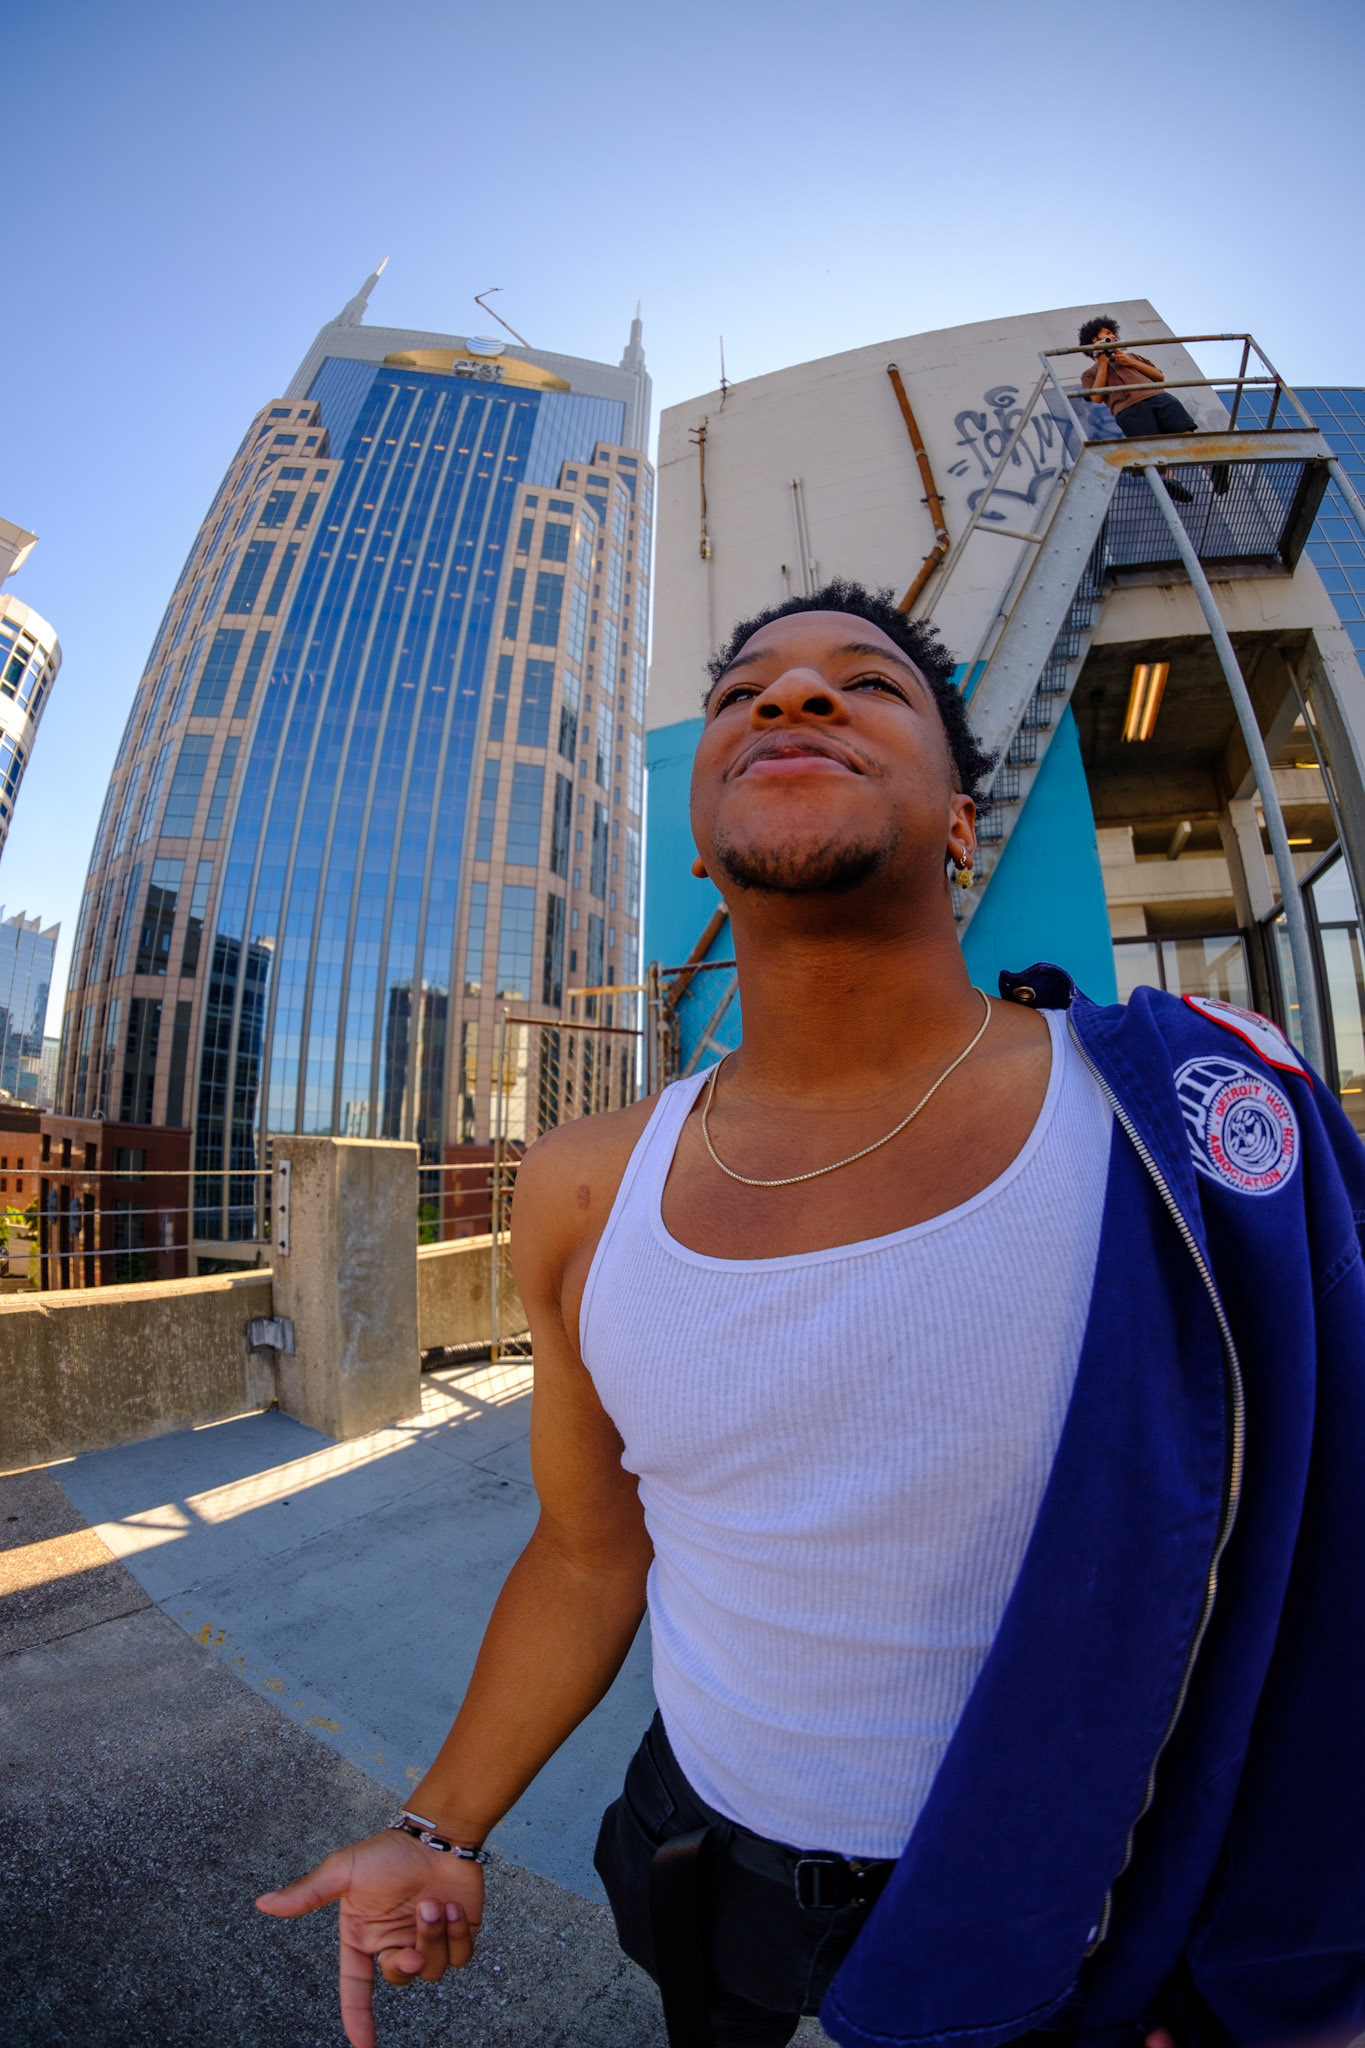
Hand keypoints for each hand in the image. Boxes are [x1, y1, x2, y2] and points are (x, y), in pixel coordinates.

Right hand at [257, 1829, 485, 2047]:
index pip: (355, 1985)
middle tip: (419, 1918)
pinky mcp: (457, 1935)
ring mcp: (426, 1941)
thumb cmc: (388, 1852)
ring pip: (432, 1969)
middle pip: (399, 1978)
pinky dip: (458, 1934)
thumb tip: (262, 1903)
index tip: (363, 2044)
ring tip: (435, 1901)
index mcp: (363, 1937)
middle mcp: (393, 1944)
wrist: (436, 1834)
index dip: (357, 2016)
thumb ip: (307, 1894)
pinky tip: (455, 1906)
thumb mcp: (343, 1871)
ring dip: (435, 1934)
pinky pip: (460, 1957)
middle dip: (407, 1959)